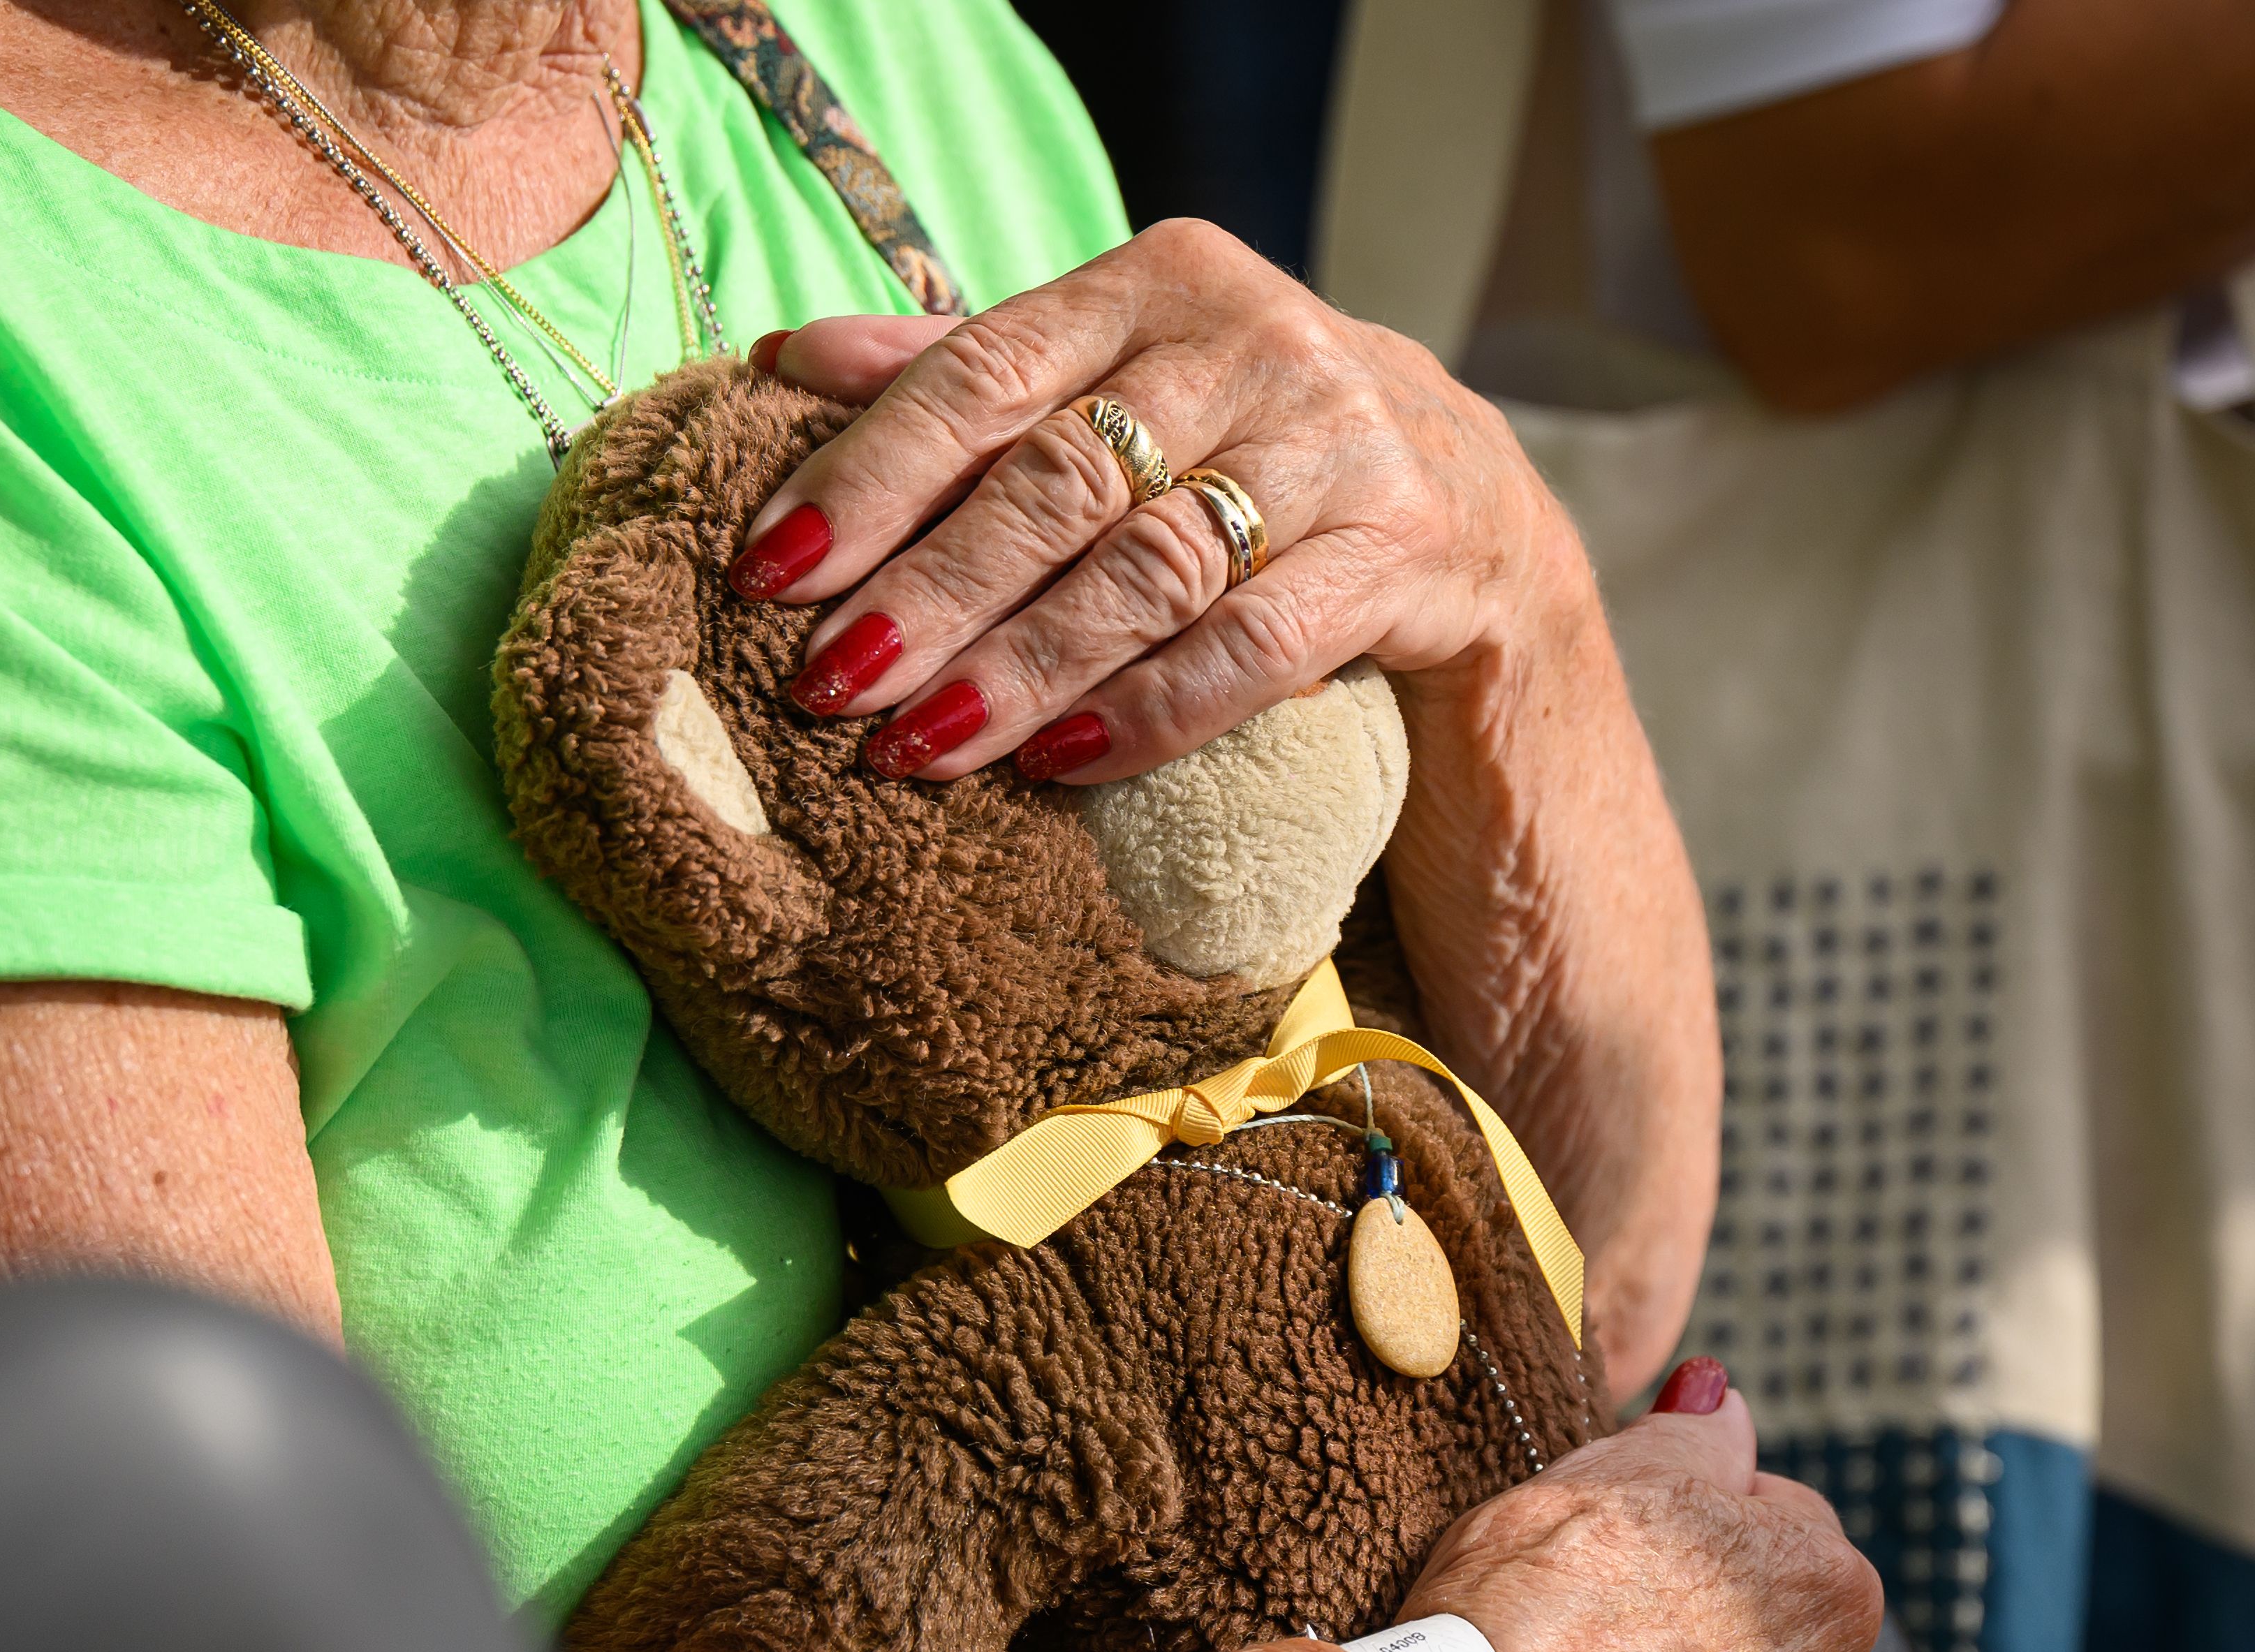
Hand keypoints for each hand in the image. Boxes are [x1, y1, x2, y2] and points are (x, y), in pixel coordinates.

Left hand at [732, 229, 1721, 1399]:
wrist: (1488, 551)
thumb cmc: (1252, 484)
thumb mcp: (1120, 409)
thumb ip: (972, 378)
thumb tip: (786, 354)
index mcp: (1163, 281)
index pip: (981, 371)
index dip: (865, 471)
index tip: (766, 568)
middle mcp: (1261, 341)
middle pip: (1055, 476)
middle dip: (926, 590)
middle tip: (823, 684)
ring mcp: (1353, 443)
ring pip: (1147, 566)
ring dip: (1019, 668)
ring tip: (911, 750)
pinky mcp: (1422, 557)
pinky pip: (1260, 641)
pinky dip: (1152, 710)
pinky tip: (1062, 767)